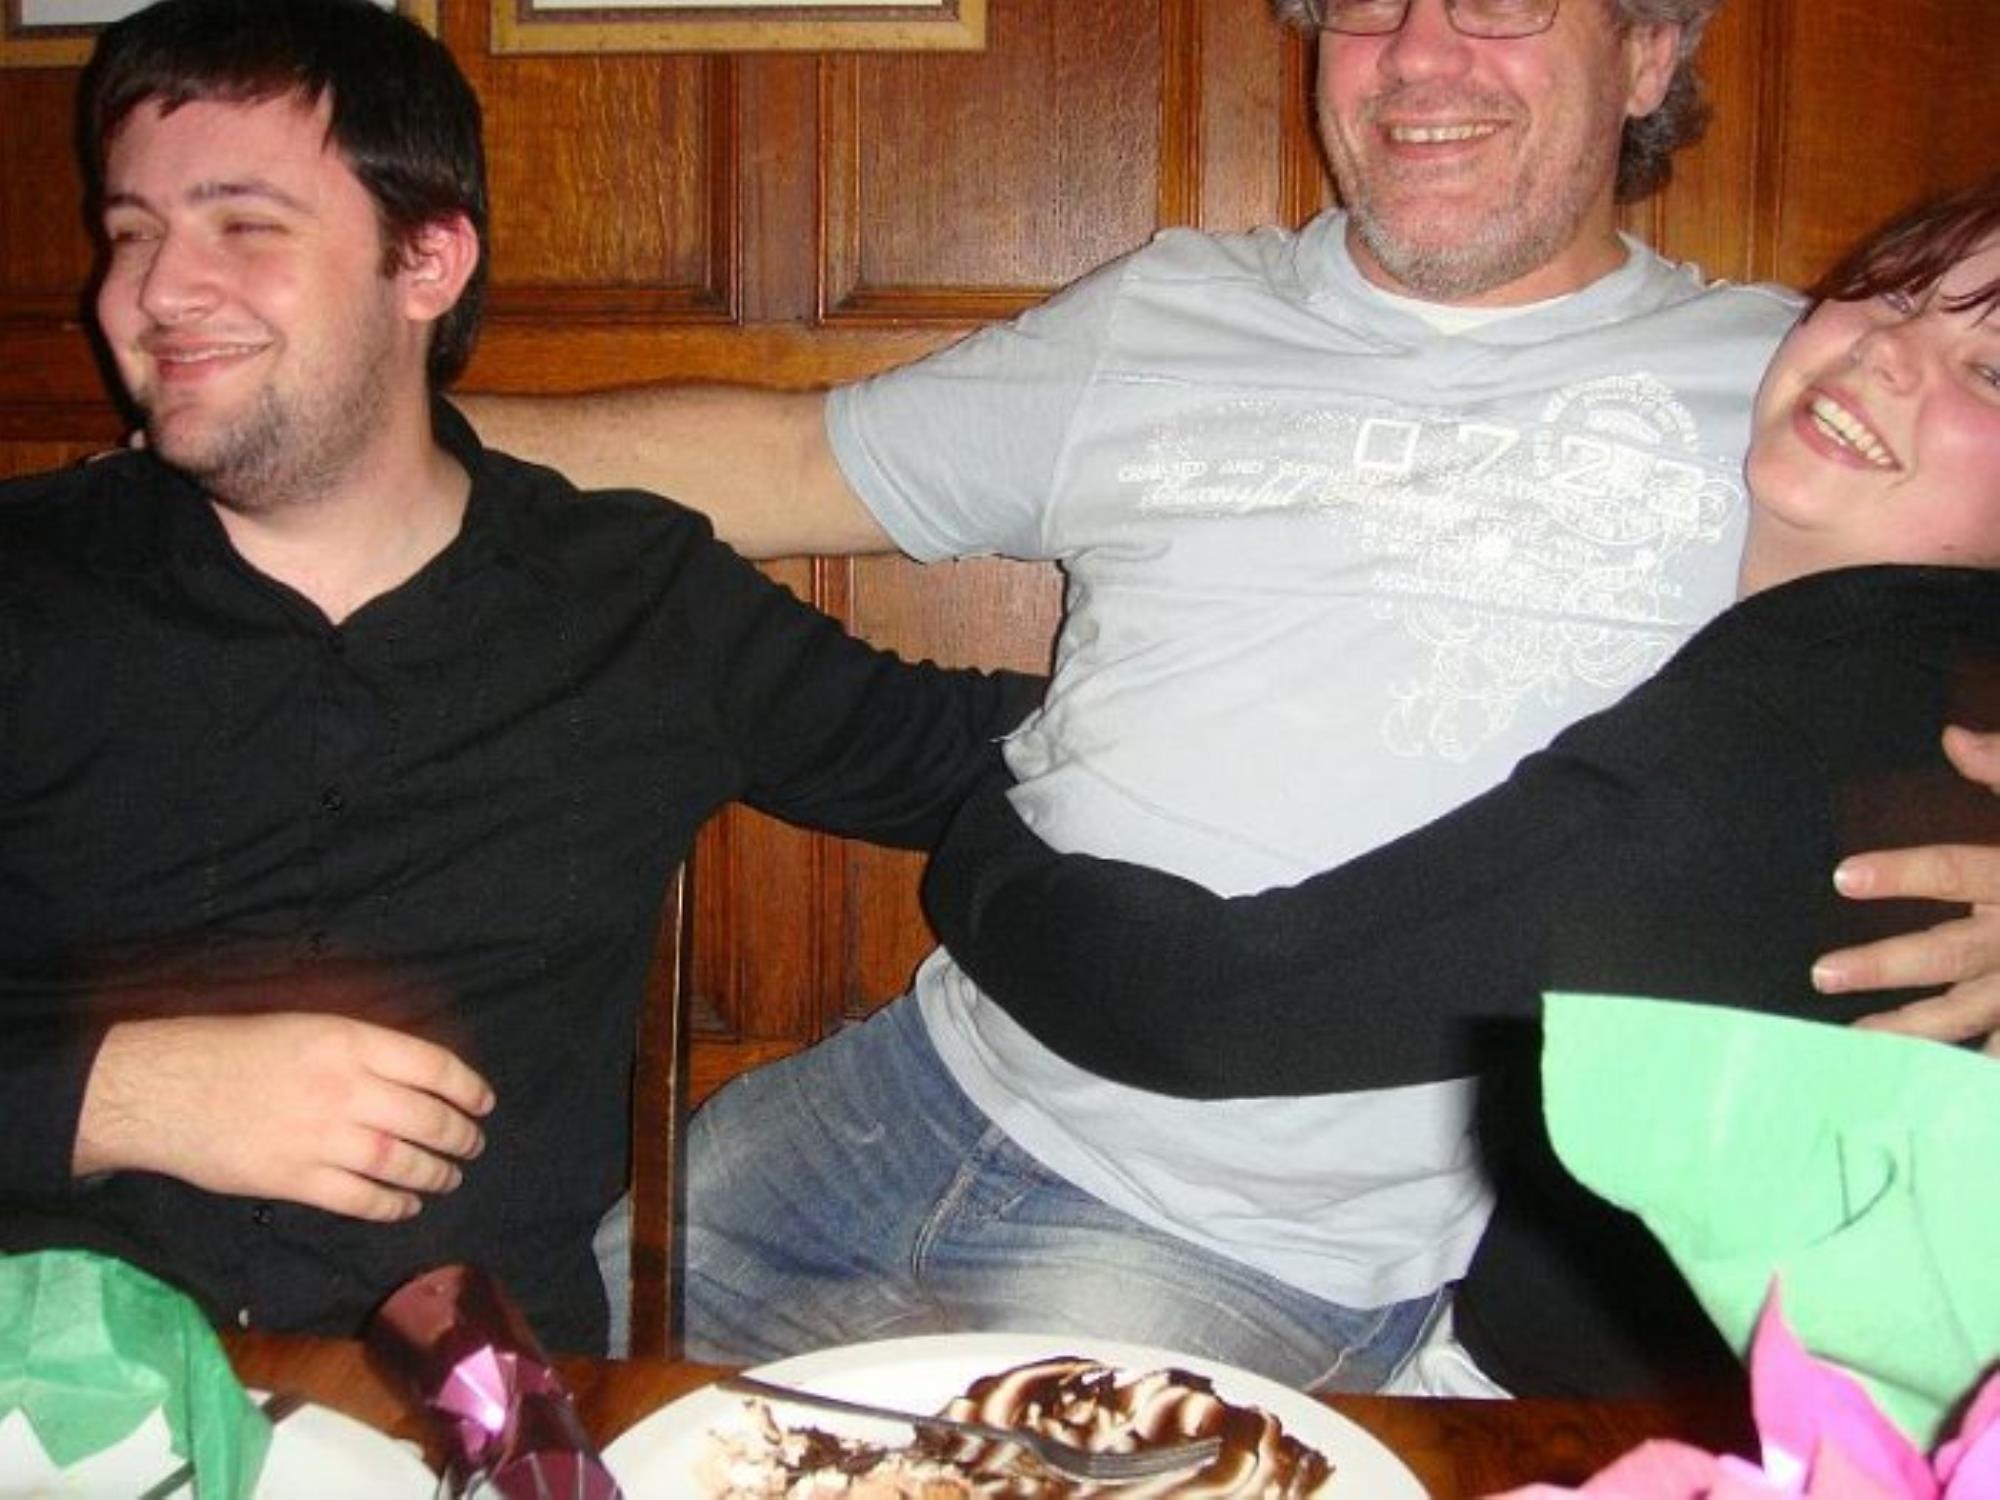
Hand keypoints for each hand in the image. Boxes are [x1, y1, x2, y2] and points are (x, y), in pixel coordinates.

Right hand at [77, 1012, 494, 1219]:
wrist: (164, 1088)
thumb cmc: (236, 1049)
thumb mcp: (309, 1026)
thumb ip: (363, 1049)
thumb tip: (418, 1074)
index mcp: (351, 1042)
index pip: (435, 1066)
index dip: (469, 1088)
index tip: (484, 1103)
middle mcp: (345, 1088)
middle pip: (427, 1118)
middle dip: (460, 1136)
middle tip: (472, 1145)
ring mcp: (322, 1137)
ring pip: (402, 1162)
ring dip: (435, 1173)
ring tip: (449, 1177)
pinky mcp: (295, 1180)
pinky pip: (361, 1199)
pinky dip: (393, 1206)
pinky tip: (407, 1205)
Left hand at [1813, 726, 1999, 1053]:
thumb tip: (1952, 737)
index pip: (1957, 871)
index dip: (1902, 873)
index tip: (1841, 877)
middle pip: (1950, 953)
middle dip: (1885, 965)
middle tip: (1820, 974)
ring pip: (1971, 1014)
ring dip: (1913, 1033)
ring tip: (1854, 1043)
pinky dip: (1972, 1072)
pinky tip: (1927, 1091)